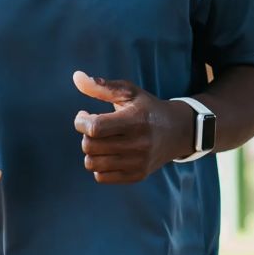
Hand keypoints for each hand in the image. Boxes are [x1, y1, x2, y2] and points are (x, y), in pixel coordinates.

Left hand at [72, 71, 192, 183]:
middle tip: (95, 127)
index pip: (95, 127)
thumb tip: (76, 76)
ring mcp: (139, 162)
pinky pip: (101, 177)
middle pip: (90, 146)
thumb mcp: (129, 92)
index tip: (84, 114)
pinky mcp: (137, 175)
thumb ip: (101, 86)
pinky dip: (99, 165)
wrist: (177, 131)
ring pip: (92, 164)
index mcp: (135, 120)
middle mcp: (139, 144)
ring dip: (91, 151)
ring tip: (101, 141)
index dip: (81, 121)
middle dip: (86, 135)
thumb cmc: (146, 108)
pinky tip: (107, 153)